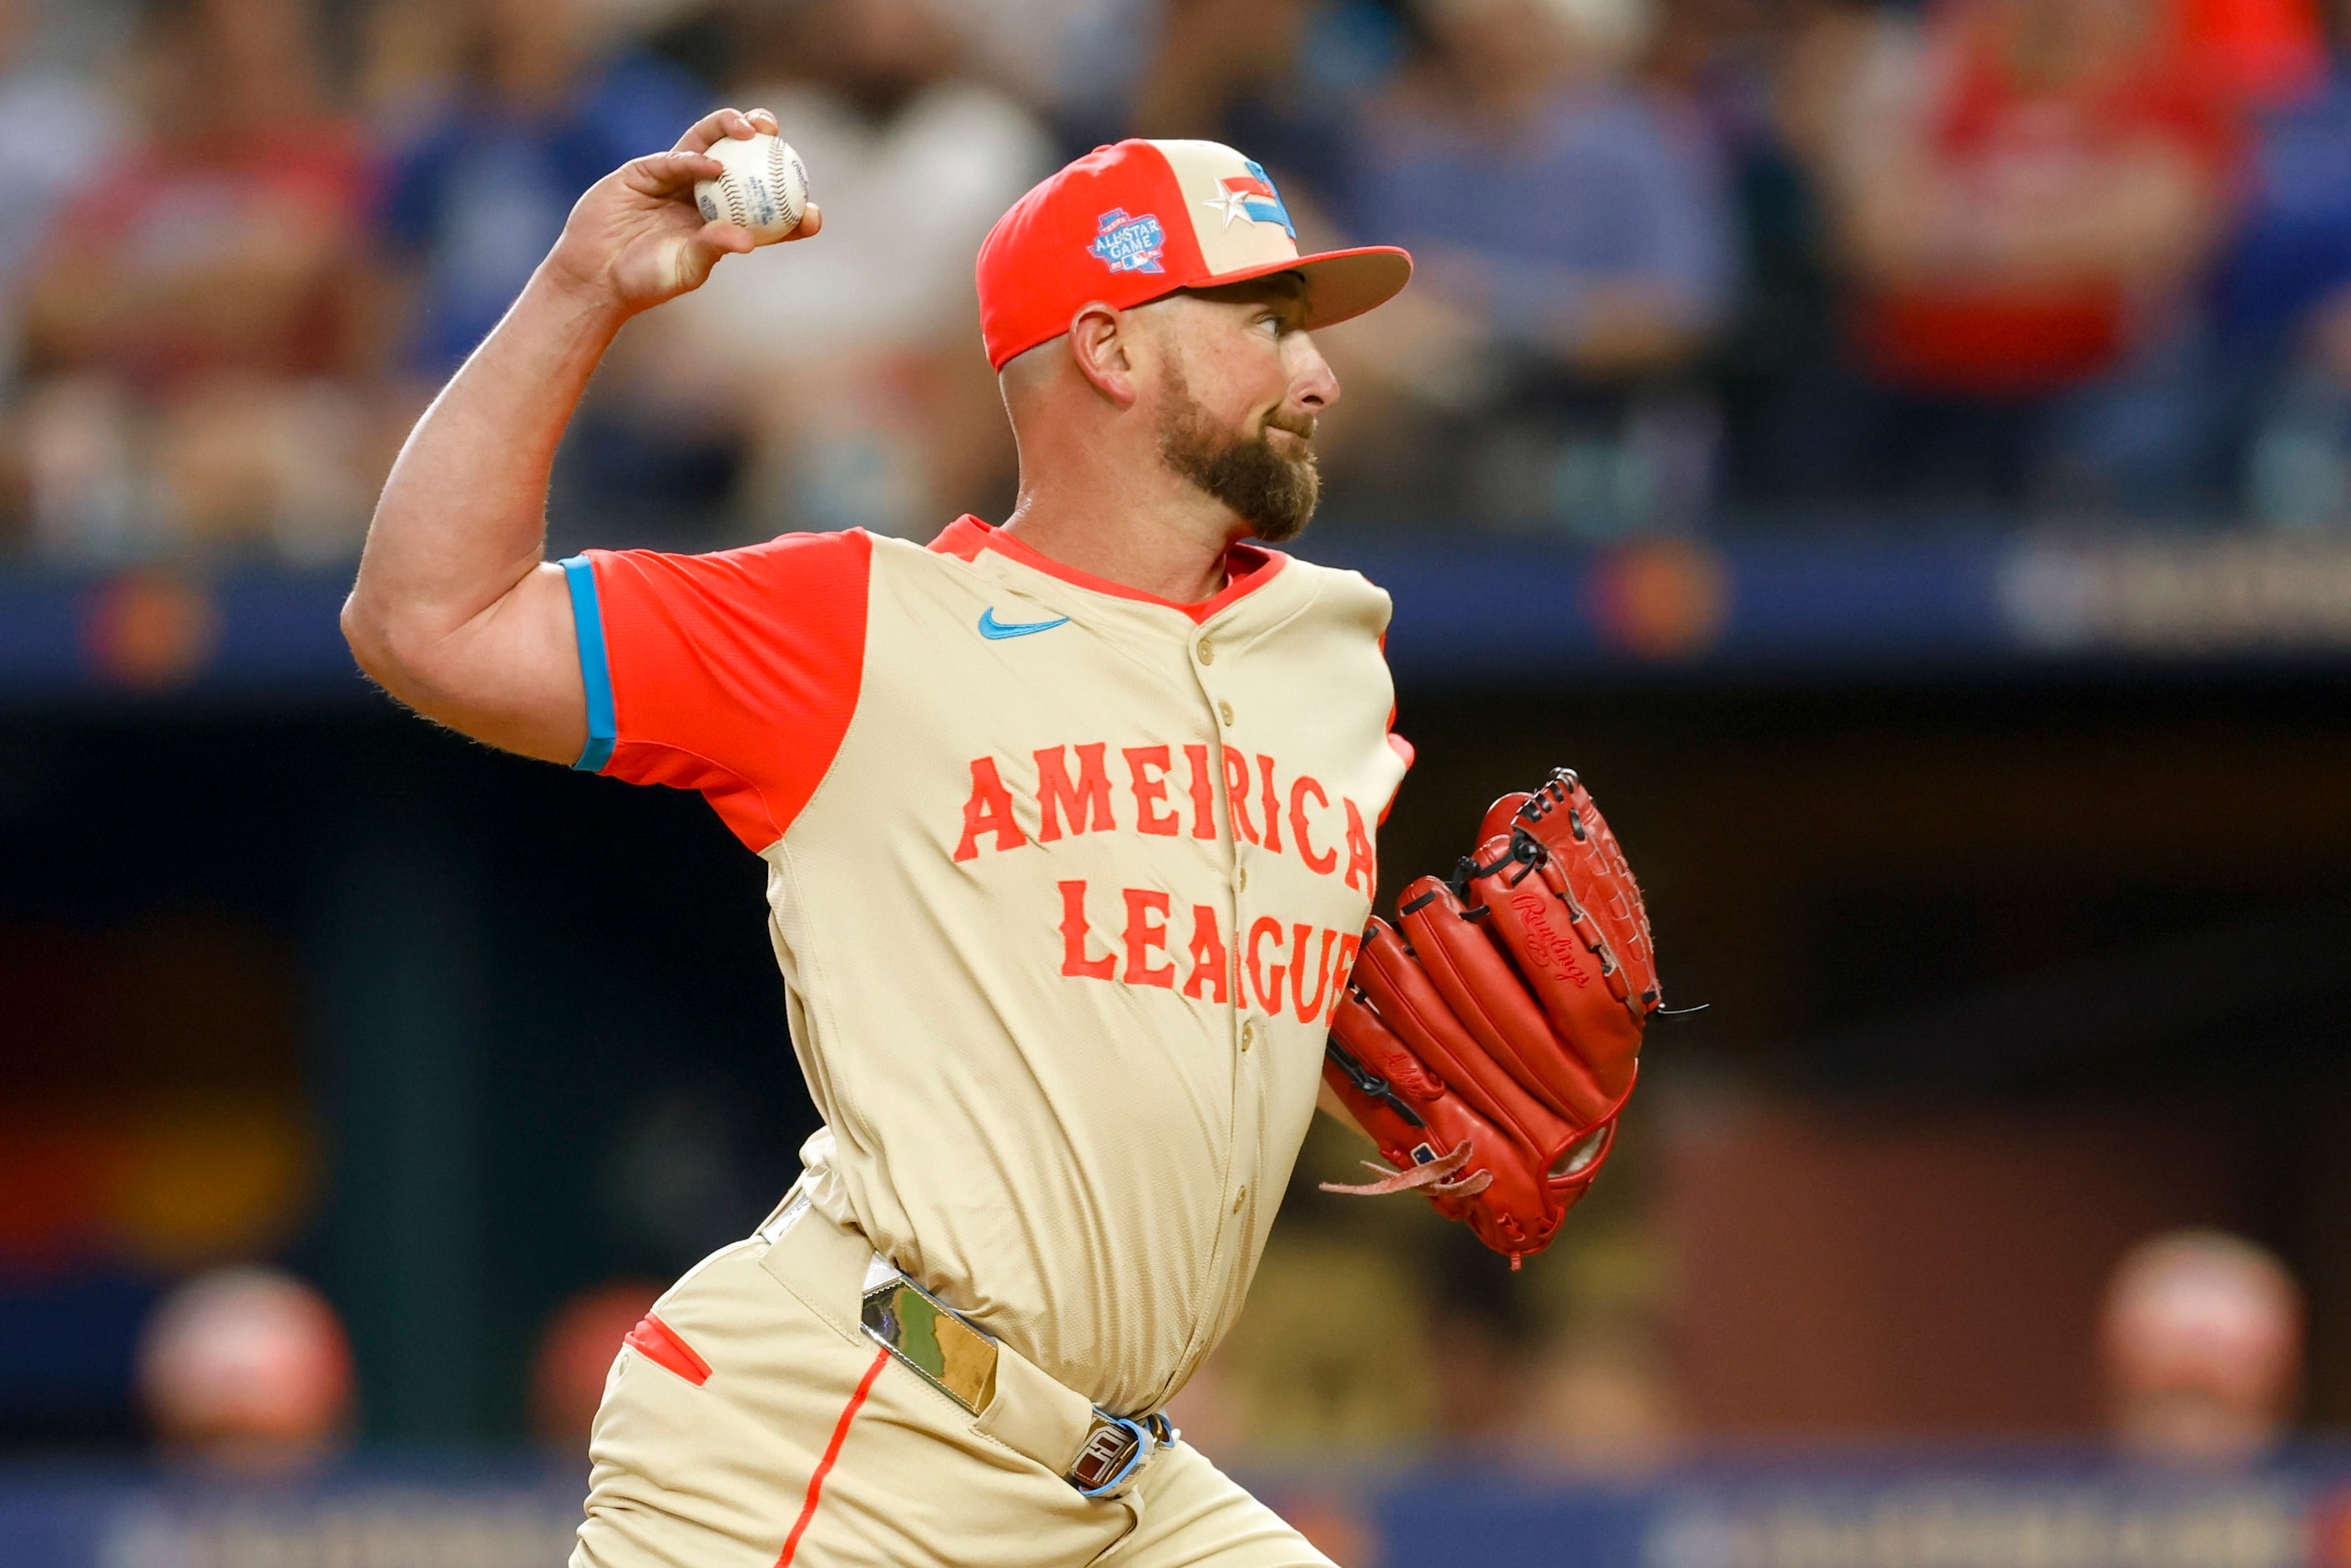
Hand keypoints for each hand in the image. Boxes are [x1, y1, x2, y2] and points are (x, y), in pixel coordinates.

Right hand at [543, 107, 823, 317]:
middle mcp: (705, 196)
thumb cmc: (644, 280)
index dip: (792, 208)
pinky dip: (696, 157)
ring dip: (733, 128)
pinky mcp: (646, 170)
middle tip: (780, 137)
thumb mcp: (685, 269)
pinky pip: (676, 158)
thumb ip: (712, 249)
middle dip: (765, 142)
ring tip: (753, 128)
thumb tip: (747, 240)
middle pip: (743, 160)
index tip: (813, 214)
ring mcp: (676, 179)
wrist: (593, 274)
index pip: (766, 212)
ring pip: (710, 143)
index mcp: (723, 224)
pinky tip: (713, 161)